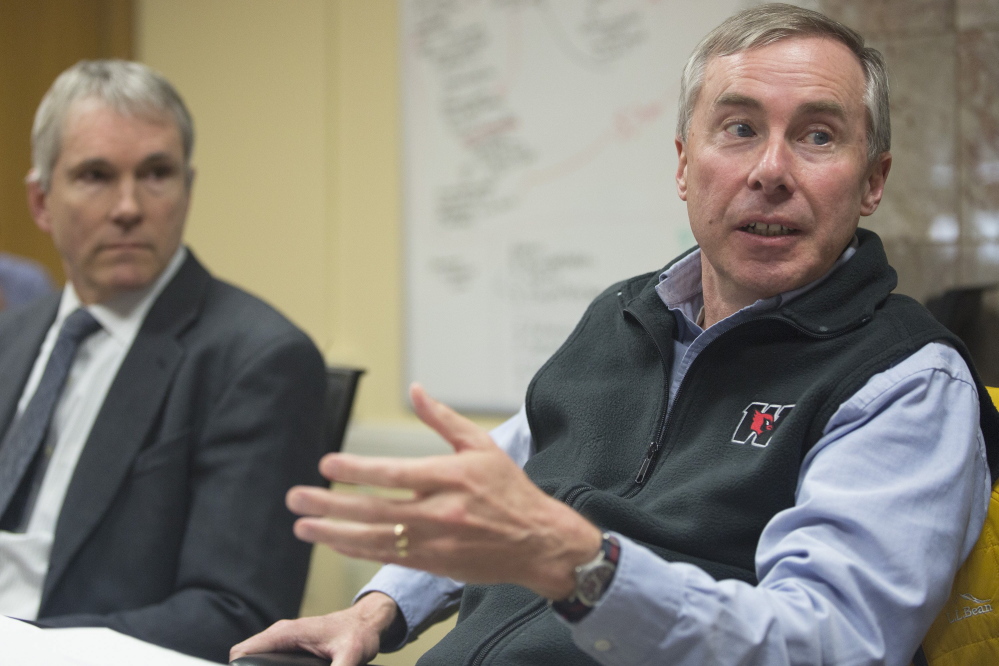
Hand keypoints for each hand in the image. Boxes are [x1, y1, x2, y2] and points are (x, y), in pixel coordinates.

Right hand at [229, 591, 397, 664]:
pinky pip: (267, 661)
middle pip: (245, 659)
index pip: (241, 652)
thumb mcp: (351, 655)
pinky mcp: (290, 651)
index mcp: (285, 634)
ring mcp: (284, 643)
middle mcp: (280, 637)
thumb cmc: (358, 633)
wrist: (366, 622)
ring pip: (255, 660)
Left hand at [287, 384, 601, 599]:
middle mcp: (439, 511)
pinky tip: (335, 544)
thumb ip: (443, 419)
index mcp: (450, 477)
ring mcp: (435, 541)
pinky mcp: (435, 563)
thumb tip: (415, 389)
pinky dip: (359, 551)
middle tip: (295, 499)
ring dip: (334, 533)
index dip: (356, 470)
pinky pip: (389, 557)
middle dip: (329, 505)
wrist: (539, 541)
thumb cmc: (510, 490)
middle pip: (373, 509)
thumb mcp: (481, 445)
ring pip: (374, 538)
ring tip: (303, 526)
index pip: (393, 474)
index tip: (326, 464)